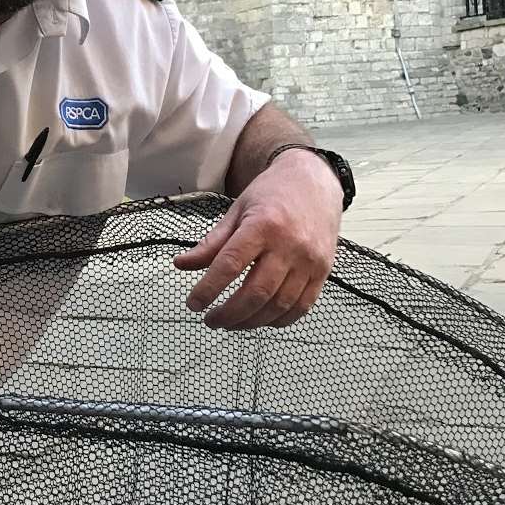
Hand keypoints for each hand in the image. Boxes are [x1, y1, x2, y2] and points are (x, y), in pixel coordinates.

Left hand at [174, 149, 342, 329]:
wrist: (314, 182)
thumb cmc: (272, 194)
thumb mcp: (236, 211)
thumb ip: (211, 243)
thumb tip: (182, 264)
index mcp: (262, 226)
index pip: (230, 264)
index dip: (209, 289)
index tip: (193, 304)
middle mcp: (289, 246)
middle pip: (256, 292)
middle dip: (229, 314)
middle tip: (211, 320)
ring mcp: (309, 261)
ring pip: (279, 305)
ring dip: (251, 322)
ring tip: (231, 322)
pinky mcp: (323, 272)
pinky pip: (301, 307)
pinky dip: (278, 320)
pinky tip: (260, 320)